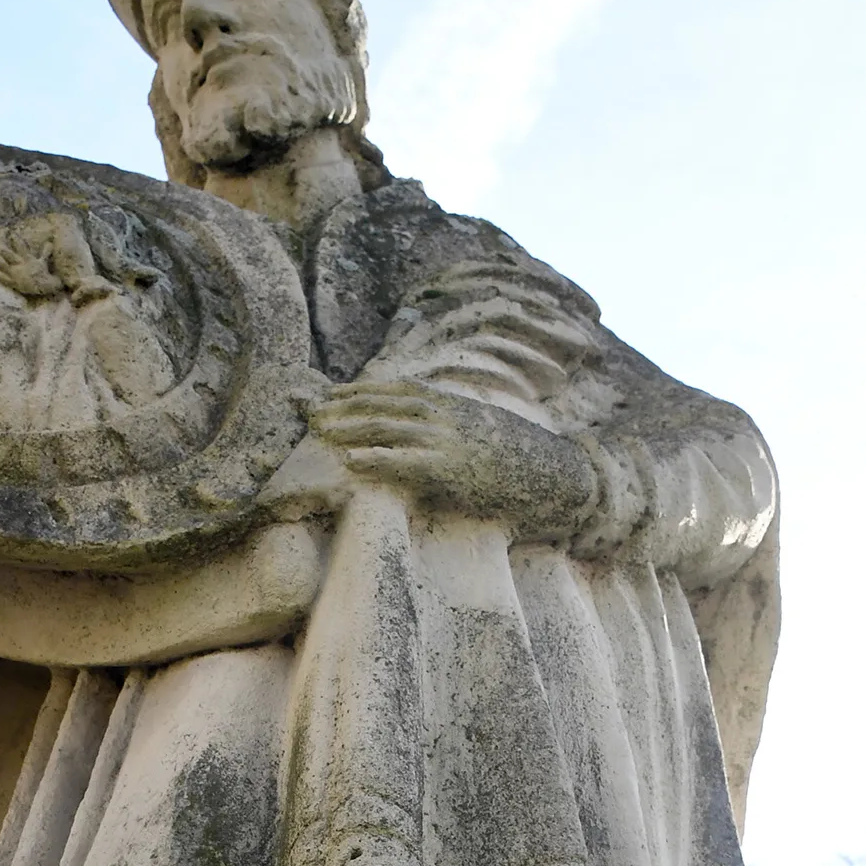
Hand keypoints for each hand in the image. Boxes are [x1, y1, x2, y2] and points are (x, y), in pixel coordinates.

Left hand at [309, 375, 597, 535]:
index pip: (397, 390)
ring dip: (351, 426)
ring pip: (389, 426)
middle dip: (345, 405)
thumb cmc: (520, 460)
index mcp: (453, 404)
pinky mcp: (451, 469)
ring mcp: (448, 440)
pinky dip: (378, 457)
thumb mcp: (485, 431)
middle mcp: (446, 415)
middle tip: (309, 409)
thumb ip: (455, 425)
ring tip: (319, 430)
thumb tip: (429, 432)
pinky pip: (406, 460)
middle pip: (385, 403)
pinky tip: (351, 459)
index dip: (361, 391)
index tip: (332, 394)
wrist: (556, 475)